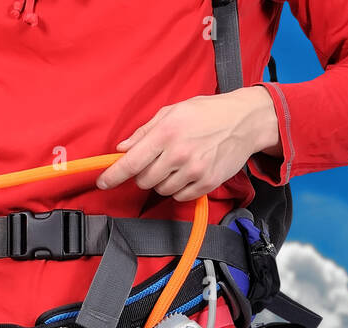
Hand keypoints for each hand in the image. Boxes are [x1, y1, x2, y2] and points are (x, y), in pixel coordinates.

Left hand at [96, 87, 280, 200]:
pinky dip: (178, 188)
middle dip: (143, 174)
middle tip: (156, 161)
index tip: (103, 182)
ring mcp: (194, 171)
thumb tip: (122, 149)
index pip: (131, 162)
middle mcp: (178, 154)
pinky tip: (187, 172)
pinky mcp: (206, 184)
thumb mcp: (173, 111)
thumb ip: (145, 131)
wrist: (244, 121)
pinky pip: (180, 196)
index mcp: (166, 133)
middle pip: (144, 180)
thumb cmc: (207, 112)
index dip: (113, 175)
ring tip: (175, 164)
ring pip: (161, 190)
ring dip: (162, 181)